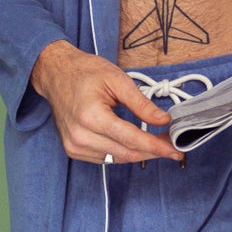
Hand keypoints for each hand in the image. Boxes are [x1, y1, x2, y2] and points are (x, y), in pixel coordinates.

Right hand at [30, 41, 184, 164]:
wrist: (55, 74)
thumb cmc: (85, 72)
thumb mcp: (117, 80)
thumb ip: (141, 104)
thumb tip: (163, 120)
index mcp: (91, 117)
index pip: (131, 139)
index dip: (156, 146)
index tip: (176, 150)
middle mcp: (80, 136)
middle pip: (126, 153)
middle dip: (153, 151)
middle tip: (173, 147)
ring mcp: (74, 146)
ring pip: (117, 159)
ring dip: (140, 153)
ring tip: (157, 144)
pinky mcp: (73, 150)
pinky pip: (105, 158)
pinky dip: (123, 153)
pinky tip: (135, 144)